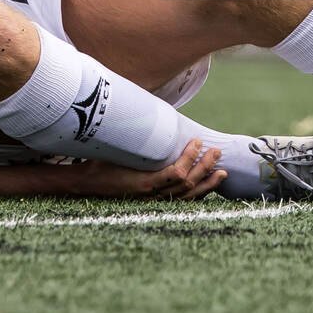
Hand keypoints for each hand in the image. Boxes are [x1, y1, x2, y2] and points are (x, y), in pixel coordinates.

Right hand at [69, 139, 226, 200]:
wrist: (90, 183)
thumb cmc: (103, 163)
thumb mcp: (119, 150)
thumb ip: (135, 138)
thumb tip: (145, 111)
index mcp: (144, 182)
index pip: (176, 174)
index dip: (190, 158)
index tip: (197, 141)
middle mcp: (152, 195)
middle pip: (187, 184)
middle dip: (205, 168)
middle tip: (216, 151)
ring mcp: (155, 200)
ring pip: (188, 196)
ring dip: (207, 183)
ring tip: (222, 172)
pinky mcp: (156, 201)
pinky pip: (182, 200)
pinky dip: (197, 193)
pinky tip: (208, 185)